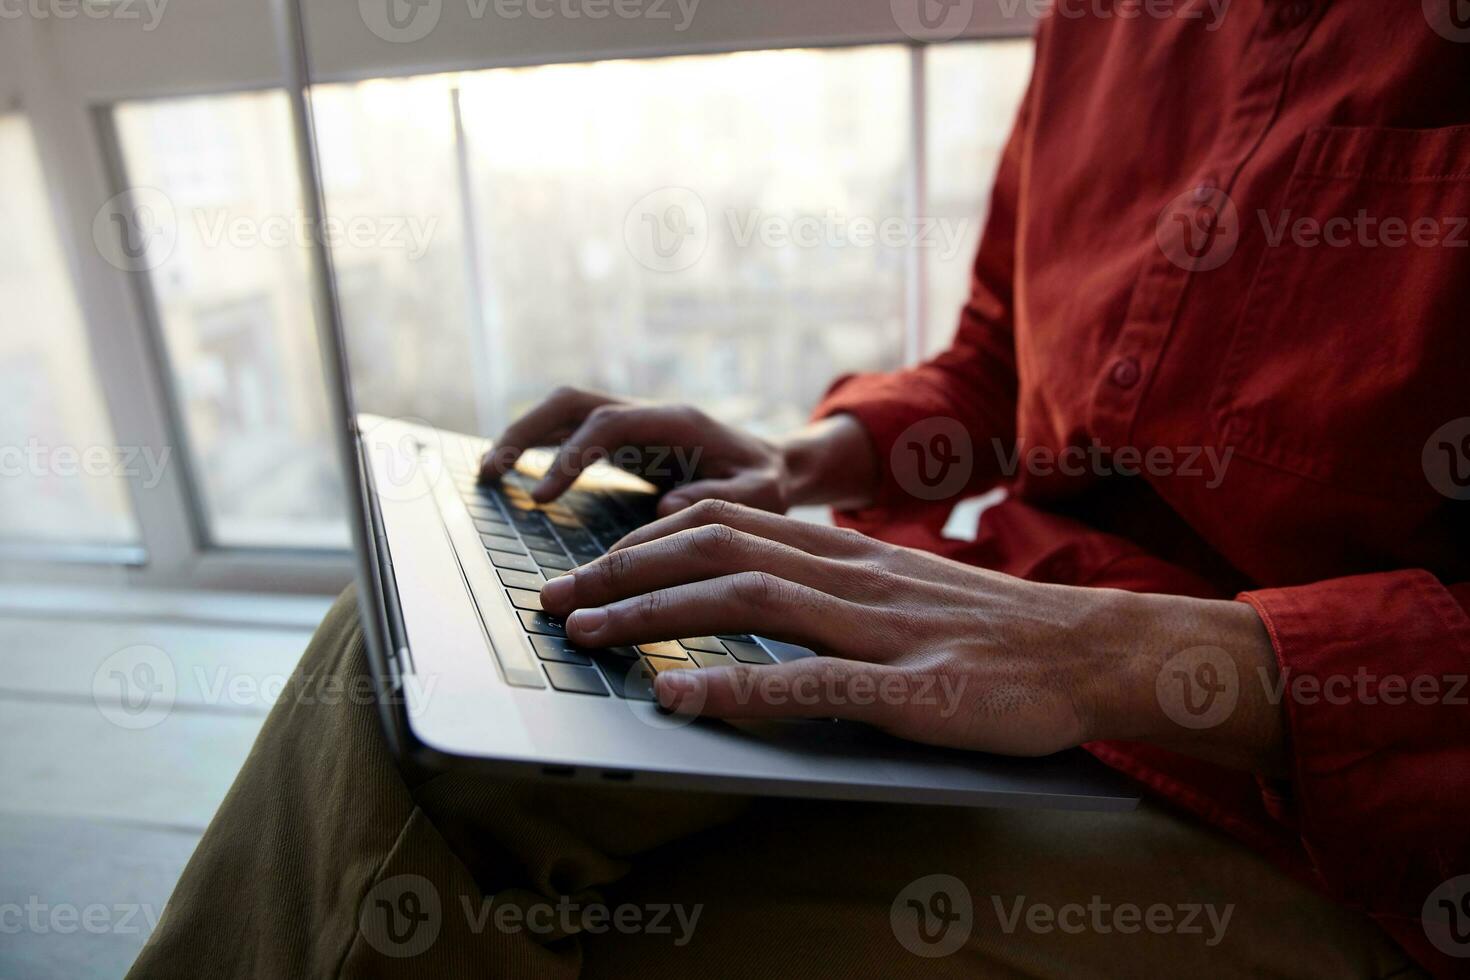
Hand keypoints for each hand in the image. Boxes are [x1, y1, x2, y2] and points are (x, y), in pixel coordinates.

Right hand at [480, 387, 877, 514]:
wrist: (776, 464)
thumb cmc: (769, 483)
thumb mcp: (763, 495)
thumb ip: (722, 499)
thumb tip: (665, 507)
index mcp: (677, 422)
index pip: (608, 423)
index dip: (570, 455)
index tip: (541, 497)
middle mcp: (649, 413)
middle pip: (573, 402)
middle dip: (527, 432)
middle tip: (490, 473)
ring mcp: (634, 423)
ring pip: (565, 411)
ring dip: (523, 435)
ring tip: (488, 473)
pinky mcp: (625, 441)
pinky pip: (571, 432)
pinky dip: (538, 447)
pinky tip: (513, 476)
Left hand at [538, 500, 1285, 769]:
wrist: (1097, 650)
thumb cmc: (993, 630)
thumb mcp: (898, 590)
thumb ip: (829, 585)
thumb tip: (754, 590)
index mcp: (847, 551)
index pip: (726, 524)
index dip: (646, 542)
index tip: (591, 567)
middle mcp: (853, 575)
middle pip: (718, 550)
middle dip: (624, 572)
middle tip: (557, 600)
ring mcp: (882, 629)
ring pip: (749, 599)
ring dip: (656, 615)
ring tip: (588, 635)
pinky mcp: (914, 690)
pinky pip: (812, 683)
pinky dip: (735, 688)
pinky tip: (677, 696)